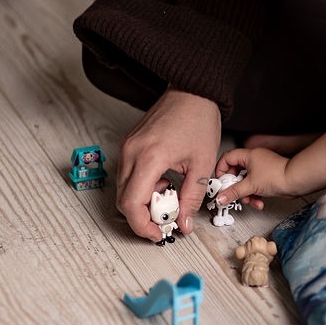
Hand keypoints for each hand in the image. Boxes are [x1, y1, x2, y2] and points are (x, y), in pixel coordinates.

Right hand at [116, 88, 220, 240]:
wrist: (192, 91)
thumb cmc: (198, 120)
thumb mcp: (202, 164)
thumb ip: (191, 198)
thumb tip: (183, 224)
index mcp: (149, 158)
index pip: (132, 204)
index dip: (142, 226)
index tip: (158, 233)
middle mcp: (131, 153)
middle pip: (123, 201)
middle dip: (142, 218)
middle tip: (164, 222)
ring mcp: (127, 147)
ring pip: (124, 189)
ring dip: (142, 202)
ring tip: (168, 197)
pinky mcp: (129, 145)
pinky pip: (127, 175)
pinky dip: (142, 187)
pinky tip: (163, 182)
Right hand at [213, 147, 294, 209]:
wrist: (295, 181)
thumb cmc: (277, 175)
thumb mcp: (250, 185)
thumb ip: (233, 192)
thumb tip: (221, 197)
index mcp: (248, 155)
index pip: (227, 158)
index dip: (221, 169)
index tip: (221, 181)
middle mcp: (254, 160)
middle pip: (236, 173)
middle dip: (235, 186)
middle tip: (232, 193)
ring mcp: (261, 169)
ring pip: (246, 182)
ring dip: (246, 194)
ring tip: (249, 200)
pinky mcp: (266, 179)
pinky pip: (255, 187)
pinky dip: (255, 195)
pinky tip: (259, 202)